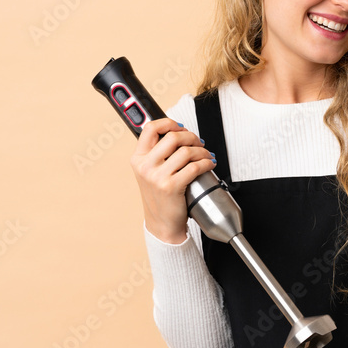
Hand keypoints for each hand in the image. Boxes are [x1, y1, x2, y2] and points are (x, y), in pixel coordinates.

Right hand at [130, 118, 216, 243]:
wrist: (161, 224)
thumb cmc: (160, 197)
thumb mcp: (149, 173)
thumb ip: (157, 154)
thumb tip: (178, 134)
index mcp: (138, 159)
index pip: (150, 128)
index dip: (169, 123)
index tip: (181, 127)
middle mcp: (145, 166)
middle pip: (173, 137)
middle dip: (191, 136)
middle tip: (199, 143)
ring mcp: (157, 177)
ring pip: (186, 151)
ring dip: (202, 151)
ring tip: (207, 155)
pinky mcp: (171, 187)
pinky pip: (194, 167)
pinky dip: (207, 163)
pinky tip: (209, 165)